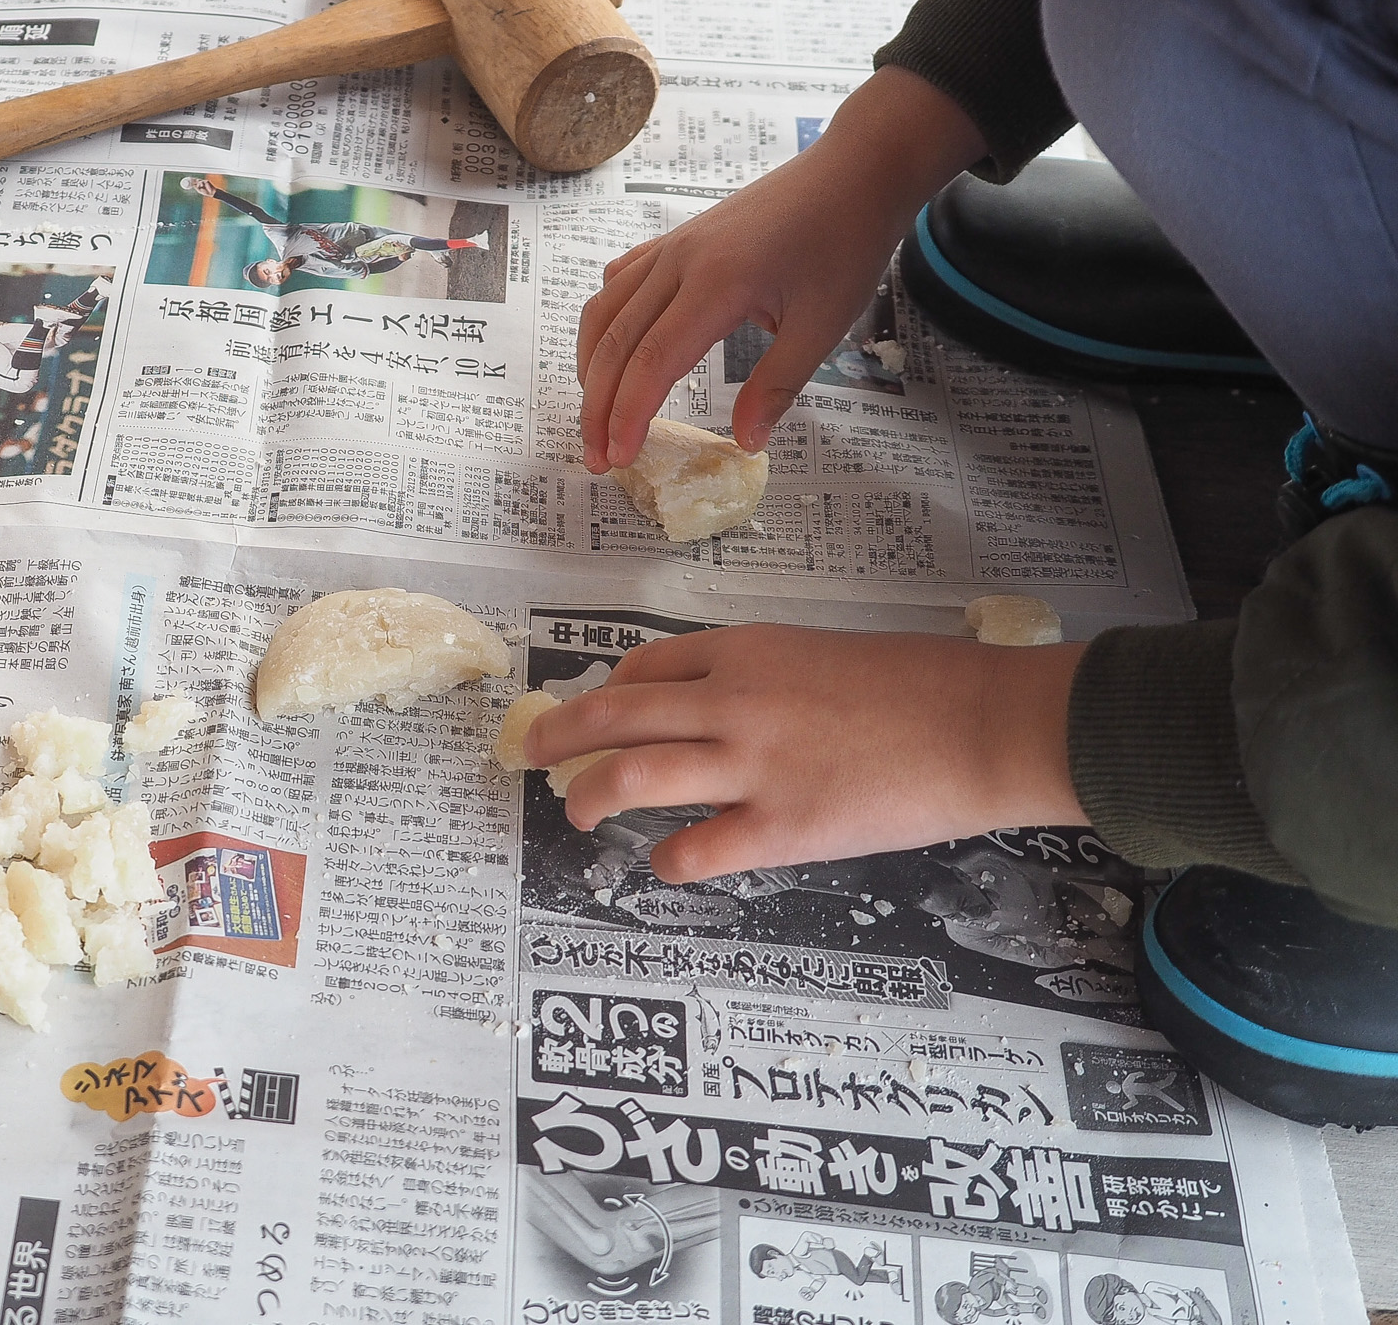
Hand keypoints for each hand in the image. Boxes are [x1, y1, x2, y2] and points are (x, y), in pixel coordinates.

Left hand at [519, 625, 1087, 882]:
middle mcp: (730, 702)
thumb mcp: (825, 651)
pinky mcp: (780, 828)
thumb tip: (718, 707)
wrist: (983, 724)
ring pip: (631, 779)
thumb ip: (765, 675)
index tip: (598, 711)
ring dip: (589, 797)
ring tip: (576, 813)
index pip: (646, 668)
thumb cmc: (923, 684)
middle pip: (613, 716)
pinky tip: (668, 864)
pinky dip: (669, 861)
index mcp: (745, 650)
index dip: (610, 693)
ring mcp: (750, 766)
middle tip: (531, 752)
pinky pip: (695, 850)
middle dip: (558, 735)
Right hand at [576, 66, 985, 467]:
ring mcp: (672, 245)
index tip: (619, 458)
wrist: (855, 171)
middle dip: (598, 407)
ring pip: (606, 310)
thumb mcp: (824, 325)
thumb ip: (778, 386)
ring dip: (592, 367)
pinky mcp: (676, 238)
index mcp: (717, 283)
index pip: (652, 361)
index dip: (628, 415)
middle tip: (598, 458)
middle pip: (616, 343)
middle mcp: (679, 261)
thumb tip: (746, 443)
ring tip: (596, 413)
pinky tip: (612, 349)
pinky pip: (620, 281)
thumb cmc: (846, 243)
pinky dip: (605, 322)